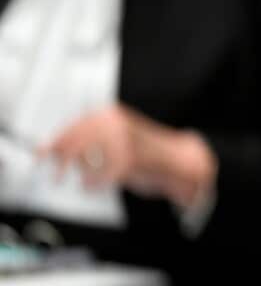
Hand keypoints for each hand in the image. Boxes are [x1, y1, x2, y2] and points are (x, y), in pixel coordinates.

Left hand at [40, 104, 216, 208]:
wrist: (179, 160)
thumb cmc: (147, 151)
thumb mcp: (117, 138)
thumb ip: (89, 140)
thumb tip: (53, 149)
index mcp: (111, 115)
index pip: (74, 126)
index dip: (55, 142)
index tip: (42, 154)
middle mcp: (116, 125)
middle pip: (75, 142)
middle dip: (62, 160)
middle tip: (56, 175)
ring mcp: (123, 142)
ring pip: (85, 160)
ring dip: (81, 173)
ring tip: (85, 180)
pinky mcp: (128, 162)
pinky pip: (98, 176)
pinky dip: (94, 184)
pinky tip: (95, 185)